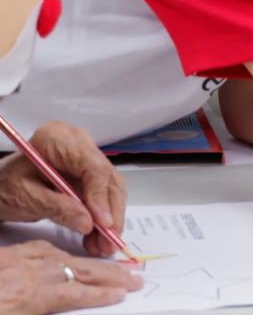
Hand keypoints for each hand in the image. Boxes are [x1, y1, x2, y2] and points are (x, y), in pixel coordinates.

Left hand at [0, 121, 126, 256]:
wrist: (0, 188)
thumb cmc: (5, 188)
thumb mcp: (25, 198)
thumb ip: (56, 208)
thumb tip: (88, 223)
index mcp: (59, 138)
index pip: (92, 166)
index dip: (100, 195)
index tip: (102, 224)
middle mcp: (80, 142)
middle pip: (107, 177)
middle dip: (110, 212)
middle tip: (109, 242)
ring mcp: (87, 156)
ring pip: (111, 187)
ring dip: (110, 218)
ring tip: (103, 245)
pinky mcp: (90, 171)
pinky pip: (104, 193)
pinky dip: (103, 217)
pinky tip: (97, 238)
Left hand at [0, 240, 141, 313]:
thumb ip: (50, 306)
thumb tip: (76, 290)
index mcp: (34, 295)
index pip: (79, 292)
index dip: (102, 293)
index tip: (121, 293)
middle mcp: (32, 273)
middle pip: (78, 271)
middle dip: (108, 274)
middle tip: (132, 277)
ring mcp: (17, 261)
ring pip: (63, 256)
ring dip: (88, 261)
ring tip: (108, 265)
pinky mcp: (5, 255)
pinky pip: (38, 248)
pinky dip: (57, 251)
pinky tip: (62, 254)